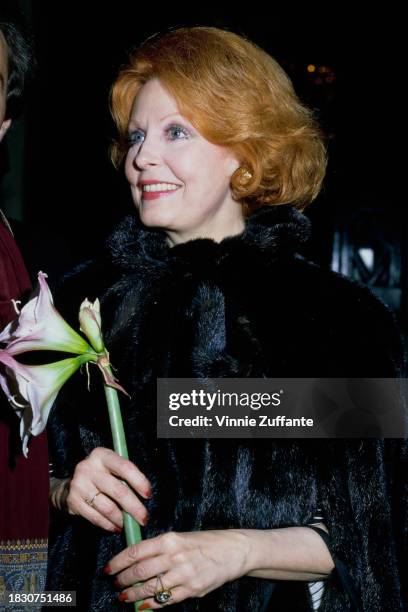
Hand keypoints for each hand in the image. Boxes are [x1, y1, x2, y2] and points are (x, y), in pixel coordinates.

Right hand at [62, 447, 151, 532]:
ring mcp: (79, 485)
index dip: (139, 482)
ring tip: (128, 524)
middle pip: (118, 490)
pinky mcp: (73, 502)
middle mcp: (88, 467)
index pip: (125, 467)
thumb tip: (144, 497)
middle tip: (144, 519)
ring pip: (107, 508)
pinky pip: (96, 517)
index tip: (148, 495)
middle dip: (134, 508)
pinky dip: (108, 525)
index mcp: (102, 455)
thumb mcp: (111, 468)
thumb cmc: (101, 475)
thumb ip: (125, 477)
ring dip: (121, 519)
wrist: (71, 484)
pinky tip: (115, 527)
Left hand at [104, 529, 250, 607]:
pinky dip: (152, 604)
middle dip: (123, 580)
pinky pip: (166, 600)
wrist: (233, 551)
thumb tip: (135, 559)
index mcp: (169, 539)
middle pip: (140, 571)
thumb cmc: (205, 542)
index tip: (108, 569)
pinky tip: (144, 604)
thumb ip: (159, 548)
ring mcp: (183, 574)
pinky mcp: (192, 590)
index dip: (118, 562)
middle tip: (115, 584)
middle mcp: (174, 556)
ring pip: (150, 588)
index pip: (136, 551)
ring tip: (124, 597)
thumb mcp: (180, 538)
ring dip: (133, 594)